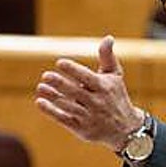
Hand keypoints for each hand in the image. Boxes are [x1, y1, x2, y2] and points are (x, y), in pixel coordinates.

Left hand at [36, 35, 145, 150]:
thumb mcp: (115, 76)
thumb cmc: (116, 96)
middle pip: (75, 92)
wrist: (125, 129)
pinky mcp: (82, 129)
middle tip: (45, 76)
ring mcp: (89, 117)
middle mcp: (97, 102)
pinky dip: (51, 111)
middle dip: (60, 83)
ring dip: (53, 97)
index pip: (87, 77)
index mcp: (104, 87)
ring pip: (68, 106)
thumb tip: (108, 37)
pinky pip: (64, 119)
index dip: (73, 70)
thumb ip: (108, 57)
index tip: (60, 63)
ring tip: (41, 87)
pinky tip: (40, 102)